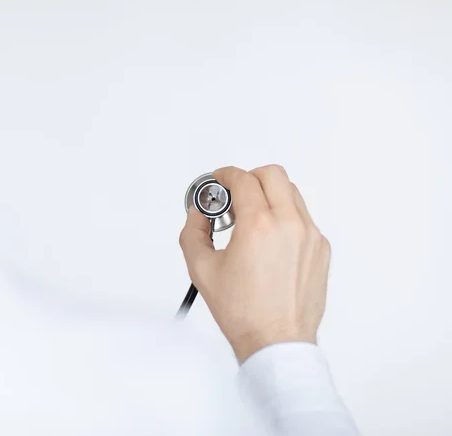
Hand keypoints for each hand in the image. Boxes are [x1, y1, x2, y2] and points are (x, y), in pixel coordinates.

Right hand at [179, 165, 330, 362]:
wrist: (276, 340)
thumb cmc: (244, 312)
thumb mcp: (202, 269)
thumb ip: (193, 232)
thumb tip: (198, 214)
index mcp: (259, 226)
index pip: (243, 179)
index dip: (225, 175)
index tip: (218, 181)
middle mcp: (289, 225)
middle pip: (272, 174)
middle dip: (249, 178)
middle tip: (235, 196)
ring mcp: (310, 235)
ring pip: (291, 193)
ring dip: (269, 195)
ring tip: (252, 220)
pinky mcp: (321, 248)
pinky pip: (303, 217)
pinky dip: (285, 216)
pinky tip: (270, 240)